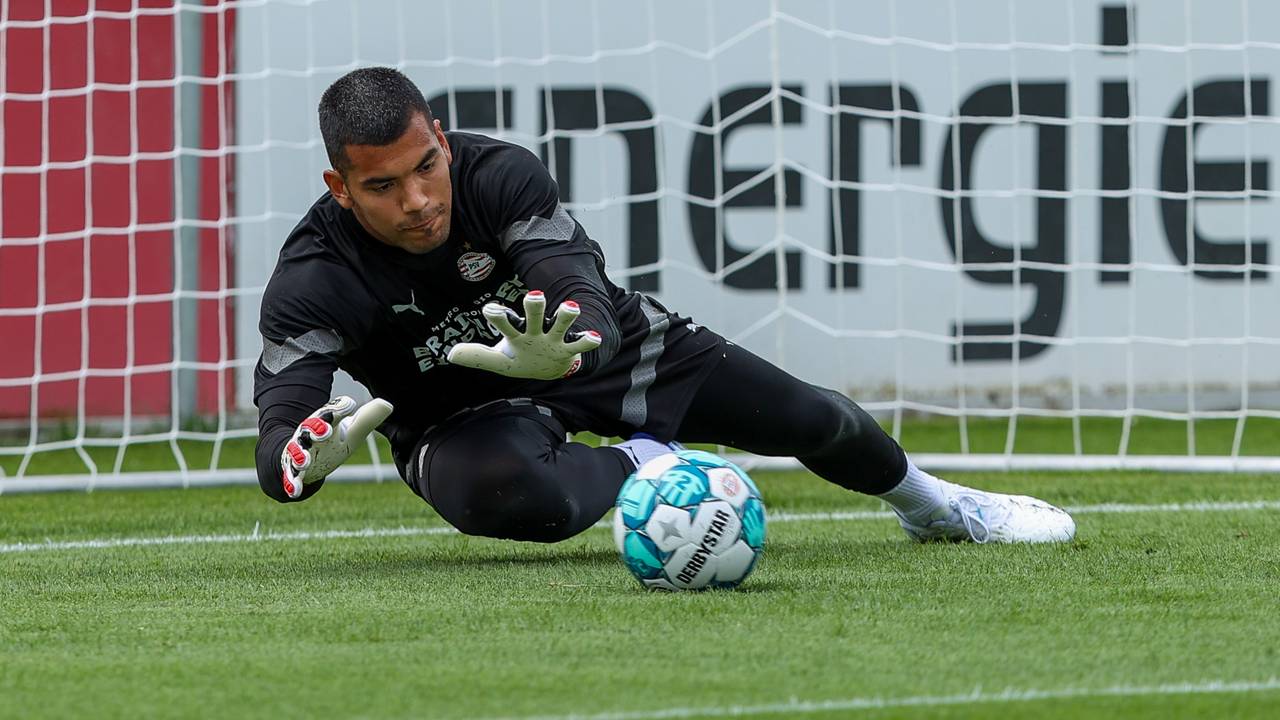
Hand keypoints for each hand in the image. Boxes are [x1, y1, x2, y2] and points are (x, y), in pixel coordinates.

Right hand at [281, 396, 393, 498]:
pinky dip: (292, 483)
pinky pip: (290, 477)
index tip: (350, 404)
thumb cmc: (331, 442)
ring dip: (300, 455)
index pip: (332, 411)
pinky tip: (295, 491)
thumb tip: (388, 405)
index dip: (341, 408)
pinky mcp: (293, 471)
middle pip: (311, 427)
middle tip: (325, 430)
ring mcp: (299, 452)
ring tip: (304, 461)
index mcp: (325, 422)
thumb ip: (367, 419)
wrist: (303, 457)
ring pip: (297, 451)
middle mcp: (309, 434)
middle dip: (317, 428)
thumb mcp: (351, 432)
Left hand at [446, 290, 601, 379]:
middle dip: (534, 305)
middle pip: (533, 315)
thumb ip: (477, 356)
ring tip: (570, 308)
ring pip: (560, 324)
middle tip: (534, 295)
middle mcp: (535, 331)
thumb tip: (450, 354)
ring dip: (565, 316)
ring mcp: (554, 338)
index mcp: (516, 332)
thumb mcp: (499, 361)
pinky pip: (579, 345)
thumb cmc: (522, 358)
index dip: (498, 315)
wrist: (551, 367)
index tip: (490, 310)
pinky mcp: (569, 350)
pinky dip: (587, 341)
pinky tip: (594, 337)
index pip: (505, 320)